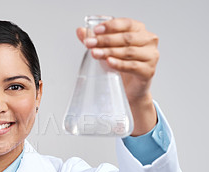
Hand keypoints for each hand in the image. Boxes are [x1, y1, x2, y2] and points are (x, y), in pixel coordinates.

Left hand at [76, 18, 158, 135]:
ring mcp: (151, 56)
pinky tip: (109, 62)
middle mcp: (148, 41)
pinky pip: (132, 66)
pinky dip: (119, 64)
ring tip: (95, 53)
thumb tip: (80, 31)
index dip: (111, 26)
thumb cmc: (121, 65)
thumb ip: (96, 39)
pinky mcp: (148, 71)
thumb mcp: (107, 50)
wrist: (130, 88)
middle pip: (126, 38)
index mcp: (140, 31)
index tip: (95, 30)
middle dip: (105, 40)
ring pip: (128, 51)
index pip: (126, 23)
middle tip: (90, 43)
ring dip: (109, 52)